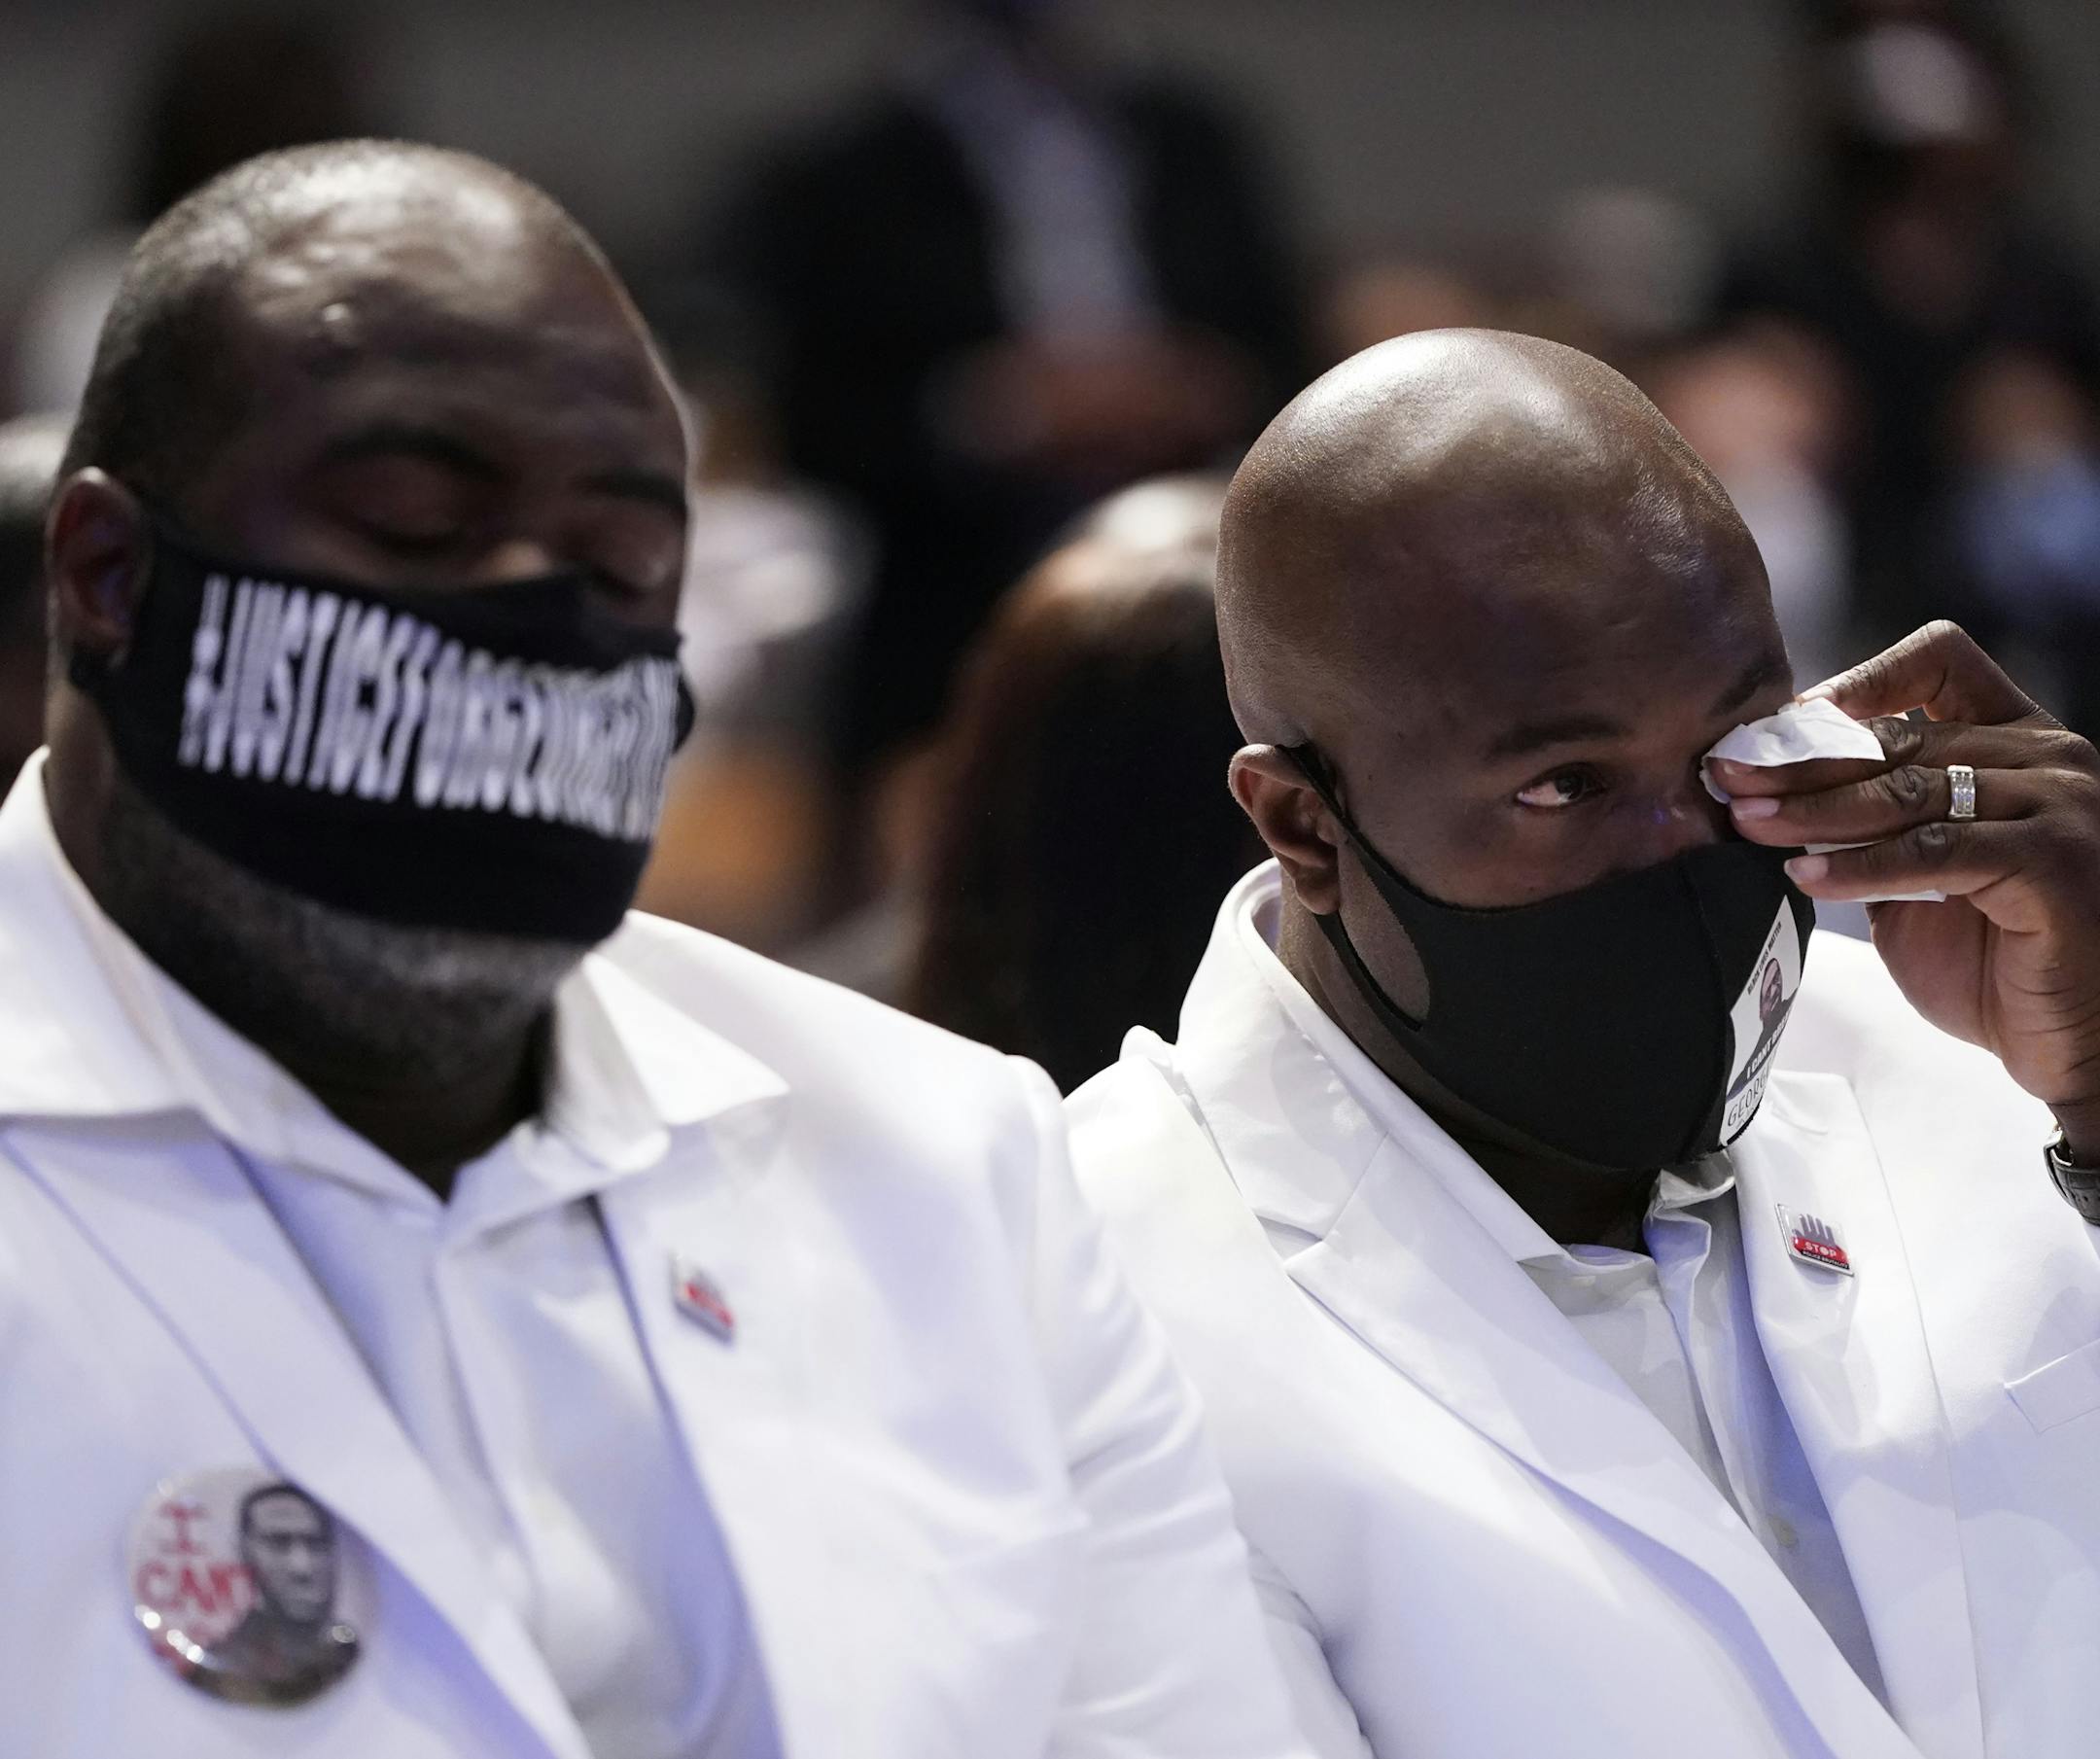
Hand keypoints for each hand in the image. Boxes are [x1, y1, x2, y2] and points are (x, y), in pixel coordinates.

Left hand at [1711, 621, 2099, 1159]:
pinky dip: (1860, 864)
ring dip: (1816, 808)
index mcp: (2020, 740)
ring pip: (1911, 788)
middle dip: (1802, 760)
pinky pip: (1934, 850)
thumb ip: (1873, 825)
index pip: (1938, 661)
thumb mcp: (1920, 875)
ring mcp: (2059, 805)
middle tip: (1727, 778)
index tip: (1778, 724)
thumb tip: (1770, 795)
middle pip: (1902, 736)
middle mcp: (2049, 758)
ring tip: (1749, 822)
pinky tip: (1805, 875)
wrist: (2074, 1041)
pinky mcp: (2052, 860)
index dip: (1855, 683)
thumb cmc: (1998, 959)